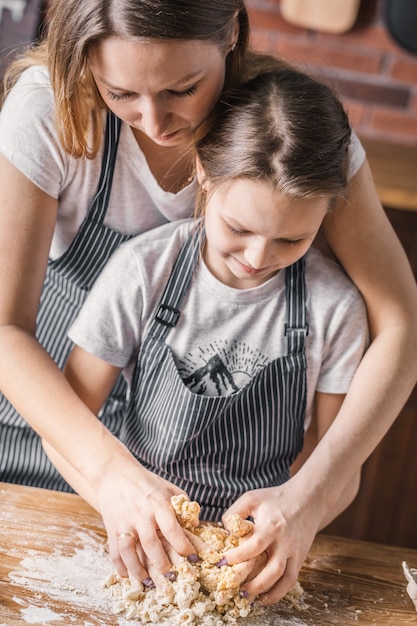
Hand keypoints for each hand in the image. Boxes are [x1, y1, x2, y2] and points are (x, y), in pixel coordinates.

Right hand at [97, 459, 196, 584]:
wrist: (115, 475)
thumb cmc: (147, 483)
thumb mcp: (169, 489)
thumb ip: (183, 507)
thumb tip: (196, 526)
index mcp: (157, 503)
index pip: (171, 528)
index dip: (182, 544)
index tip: (191, 557)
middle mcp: (140, 514)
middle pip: (150, 543)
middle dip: (161, 562)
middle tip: (171, 575)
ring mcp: (124, 523)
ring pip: (129, 550)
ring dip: (138, 569)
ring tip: (148, 581)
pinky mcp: (111, 529)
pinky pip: (114, 552)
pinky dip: (121, 567)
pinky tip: (129, 576)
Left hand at [219, 482, 322, 604]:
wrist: (307, 500)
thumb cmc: (275, 498)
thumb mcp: (252, 498)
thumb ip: (235, 512)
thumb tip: (224, 532)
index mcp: (271, 526)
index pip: (254, 546)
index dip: (237, 556)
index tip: (221, 562)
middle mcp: (285, 542)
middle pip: (272, 569)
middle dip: (254, 584)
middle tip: (234, 588)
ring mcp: (294, 552)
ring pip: (284, 579)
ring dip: (266, 592)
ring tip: (247, 597)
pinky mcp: (300, 558)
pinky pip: (291, 580)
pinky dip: (279, 592)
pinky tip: (265, 598)